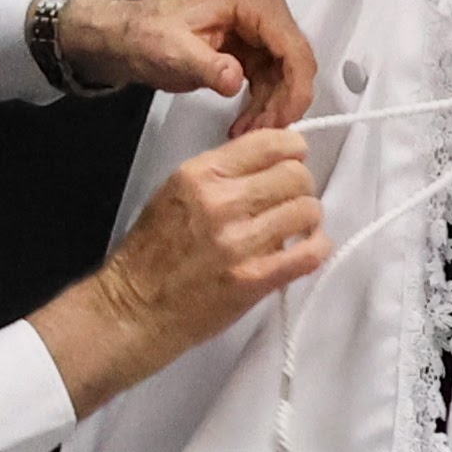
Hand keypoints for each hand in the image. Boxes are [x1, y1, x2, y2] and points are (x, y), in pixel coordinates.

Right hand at [39, 128, 328, 408]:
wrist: (134, 309)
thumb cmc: (150, 256)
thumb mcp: (174, 193)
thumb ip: (221, 174)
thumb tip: (270, 165)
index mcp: (199, 175)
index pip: (270, 143)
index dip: (292, 150)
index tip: (293, 160)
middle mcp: (220, 202)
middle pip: (296, 175)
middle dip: (301, 187)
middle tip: (291, 201)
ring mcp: (239, 242)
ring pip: (308, 210)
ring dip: (308, 219)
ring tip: (295, 229)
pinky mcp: (255, 279)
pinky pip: (311, 252)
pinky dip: (316, 248)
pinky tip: (304, 250)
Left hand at [53, 0, 318, 129]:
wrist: (127, 37)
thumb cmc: (146, 34)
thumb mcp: (174, 51)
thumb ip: (207, 65)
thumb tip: (235, 79)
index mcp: (254, 1)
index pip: (293, 47)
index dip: (295, 87)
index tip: (283, 120)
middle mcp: (265, 12)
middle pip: (296, 64)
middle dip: (283, 103)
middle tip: (263, 134)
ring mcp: (261, 32)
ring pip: (286, 78)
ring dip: (272, 109)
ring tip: (247, 134)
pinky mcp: (253, 51)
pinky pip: (271, 83)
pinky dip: (262, 106)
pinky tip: (245, 125)